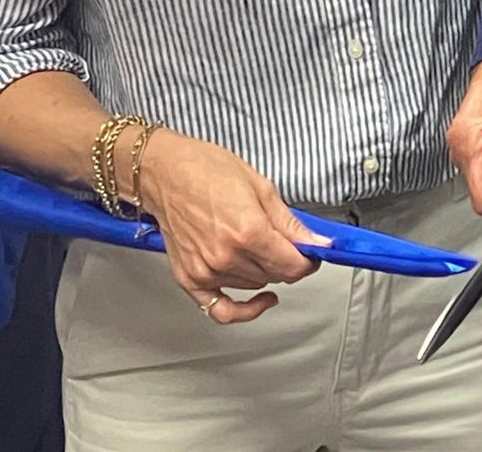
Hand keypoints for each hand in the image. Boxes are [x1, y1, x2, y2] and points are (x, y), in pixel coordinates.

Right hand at [134, 129, 326, 324]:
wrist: (164, 172)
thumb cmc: (205, 170)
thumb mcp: (261, 187)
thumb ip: (290, 223)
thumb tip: (316, 243)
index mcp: (248, 231)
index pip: (293, 266)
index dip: (308, 260)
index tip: (311, 253)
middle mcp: (226, 255)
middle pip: (276, 276)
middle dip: (287, 261)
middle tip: (286, 244)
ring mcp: (207, 270)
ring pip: (255, 285)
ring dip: (264, 272)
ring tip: (257, 246)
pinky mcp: (190, 278)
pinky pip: (221, 310)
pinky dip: (244, 311)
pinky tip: (259, 301)